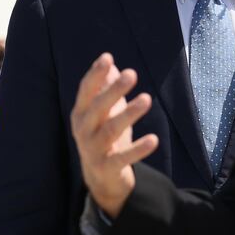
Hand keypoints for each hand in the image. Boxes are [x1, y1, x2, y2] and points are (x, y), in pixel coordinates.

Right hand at [71, 53, 156, 218]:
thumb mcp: (105, 112)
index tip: (107, 57)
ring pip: (110, 131)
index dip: (95, 74)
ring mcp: (92, 150)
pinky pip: (122, 158)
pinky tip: (154, 139)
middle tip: (132, 74)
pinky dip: (138, 149)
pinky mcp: (106, 168)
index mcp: (81, 113)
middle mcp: (83, 130)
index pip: (85, 91)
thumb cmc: (103, 134)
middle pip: (97, 108)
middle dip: (113, 91)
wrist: (100, 177)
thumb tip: (112, 65)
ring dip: (129, 114)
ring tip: (146, 99)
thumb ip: (106, 89)